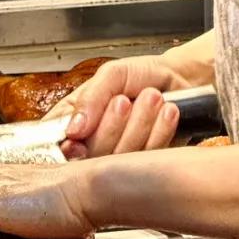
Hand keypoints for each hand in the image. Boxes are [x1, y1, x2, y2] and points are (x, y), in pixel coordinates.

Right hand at [46, 55, 183, 158]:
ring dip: (138, 125)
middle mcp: (94, 141)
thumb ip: (90, 98)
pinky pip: (146, 159)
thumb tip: (73, 129)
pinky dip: (158, 132)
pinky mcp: (145, 164)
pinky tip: (166, 113)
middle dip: (110, 127)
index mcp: (75, 119)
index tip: (80, 138)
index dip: (66, 147)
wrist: (182, 78)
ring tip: (152, 98)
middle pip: (88, 156)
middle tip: (124, 102)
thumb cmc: (143, 74)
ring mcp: (119, 156)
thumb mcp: (113, 74)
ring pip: (118, 159)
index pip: (56, 144)